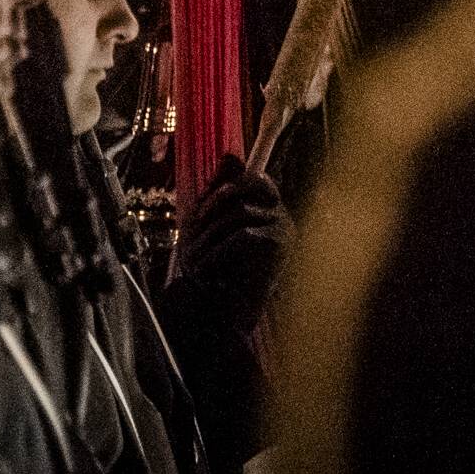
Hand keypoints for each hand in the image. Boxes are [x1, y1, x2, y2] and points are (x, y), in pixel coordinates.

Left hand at [168, 157, 290, 324]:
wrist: (230, 318)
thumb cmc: (222, 274)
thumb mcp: (217, 227)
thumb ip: (223, 193)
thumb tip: (230, 155)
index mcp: (271, 209)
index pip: (258, 178)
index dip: (230, 185)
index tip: (204, 208)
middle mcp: (283, 215)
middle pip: (245, 190)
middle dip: (212, 208)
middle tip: (191, 233)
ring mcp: (284, 228)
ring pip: (240, 212)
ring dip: (208, 235)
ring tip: (193, 259)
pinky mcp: (278, 245)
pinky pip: (242, 236)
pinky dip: (217, 251)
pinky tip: (203, 268)